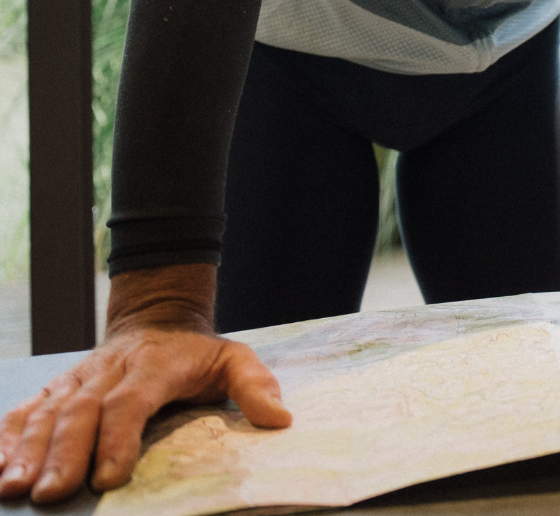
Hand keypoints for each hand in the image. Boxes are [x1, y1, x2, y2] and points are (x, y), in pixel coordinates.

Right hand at [0, 264, 289, 503]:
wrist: (159, 318)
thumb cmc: (198, 353)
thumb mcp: (235, 359)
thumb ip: (255, 386)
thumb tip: (280, 420)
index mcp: (155, 365)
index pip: (131, 401)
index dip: (117, 437)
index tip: (108, 477)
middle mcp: (110, 370)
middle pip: (81, 411)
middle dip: (63, 454)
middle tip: (50, 494)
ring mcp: (79, 378)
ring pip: (47, 412)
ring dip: (27, 450)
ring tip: (14, 487)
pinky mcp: (57, 388)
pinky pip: (25, 410)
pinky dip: (6, 437)